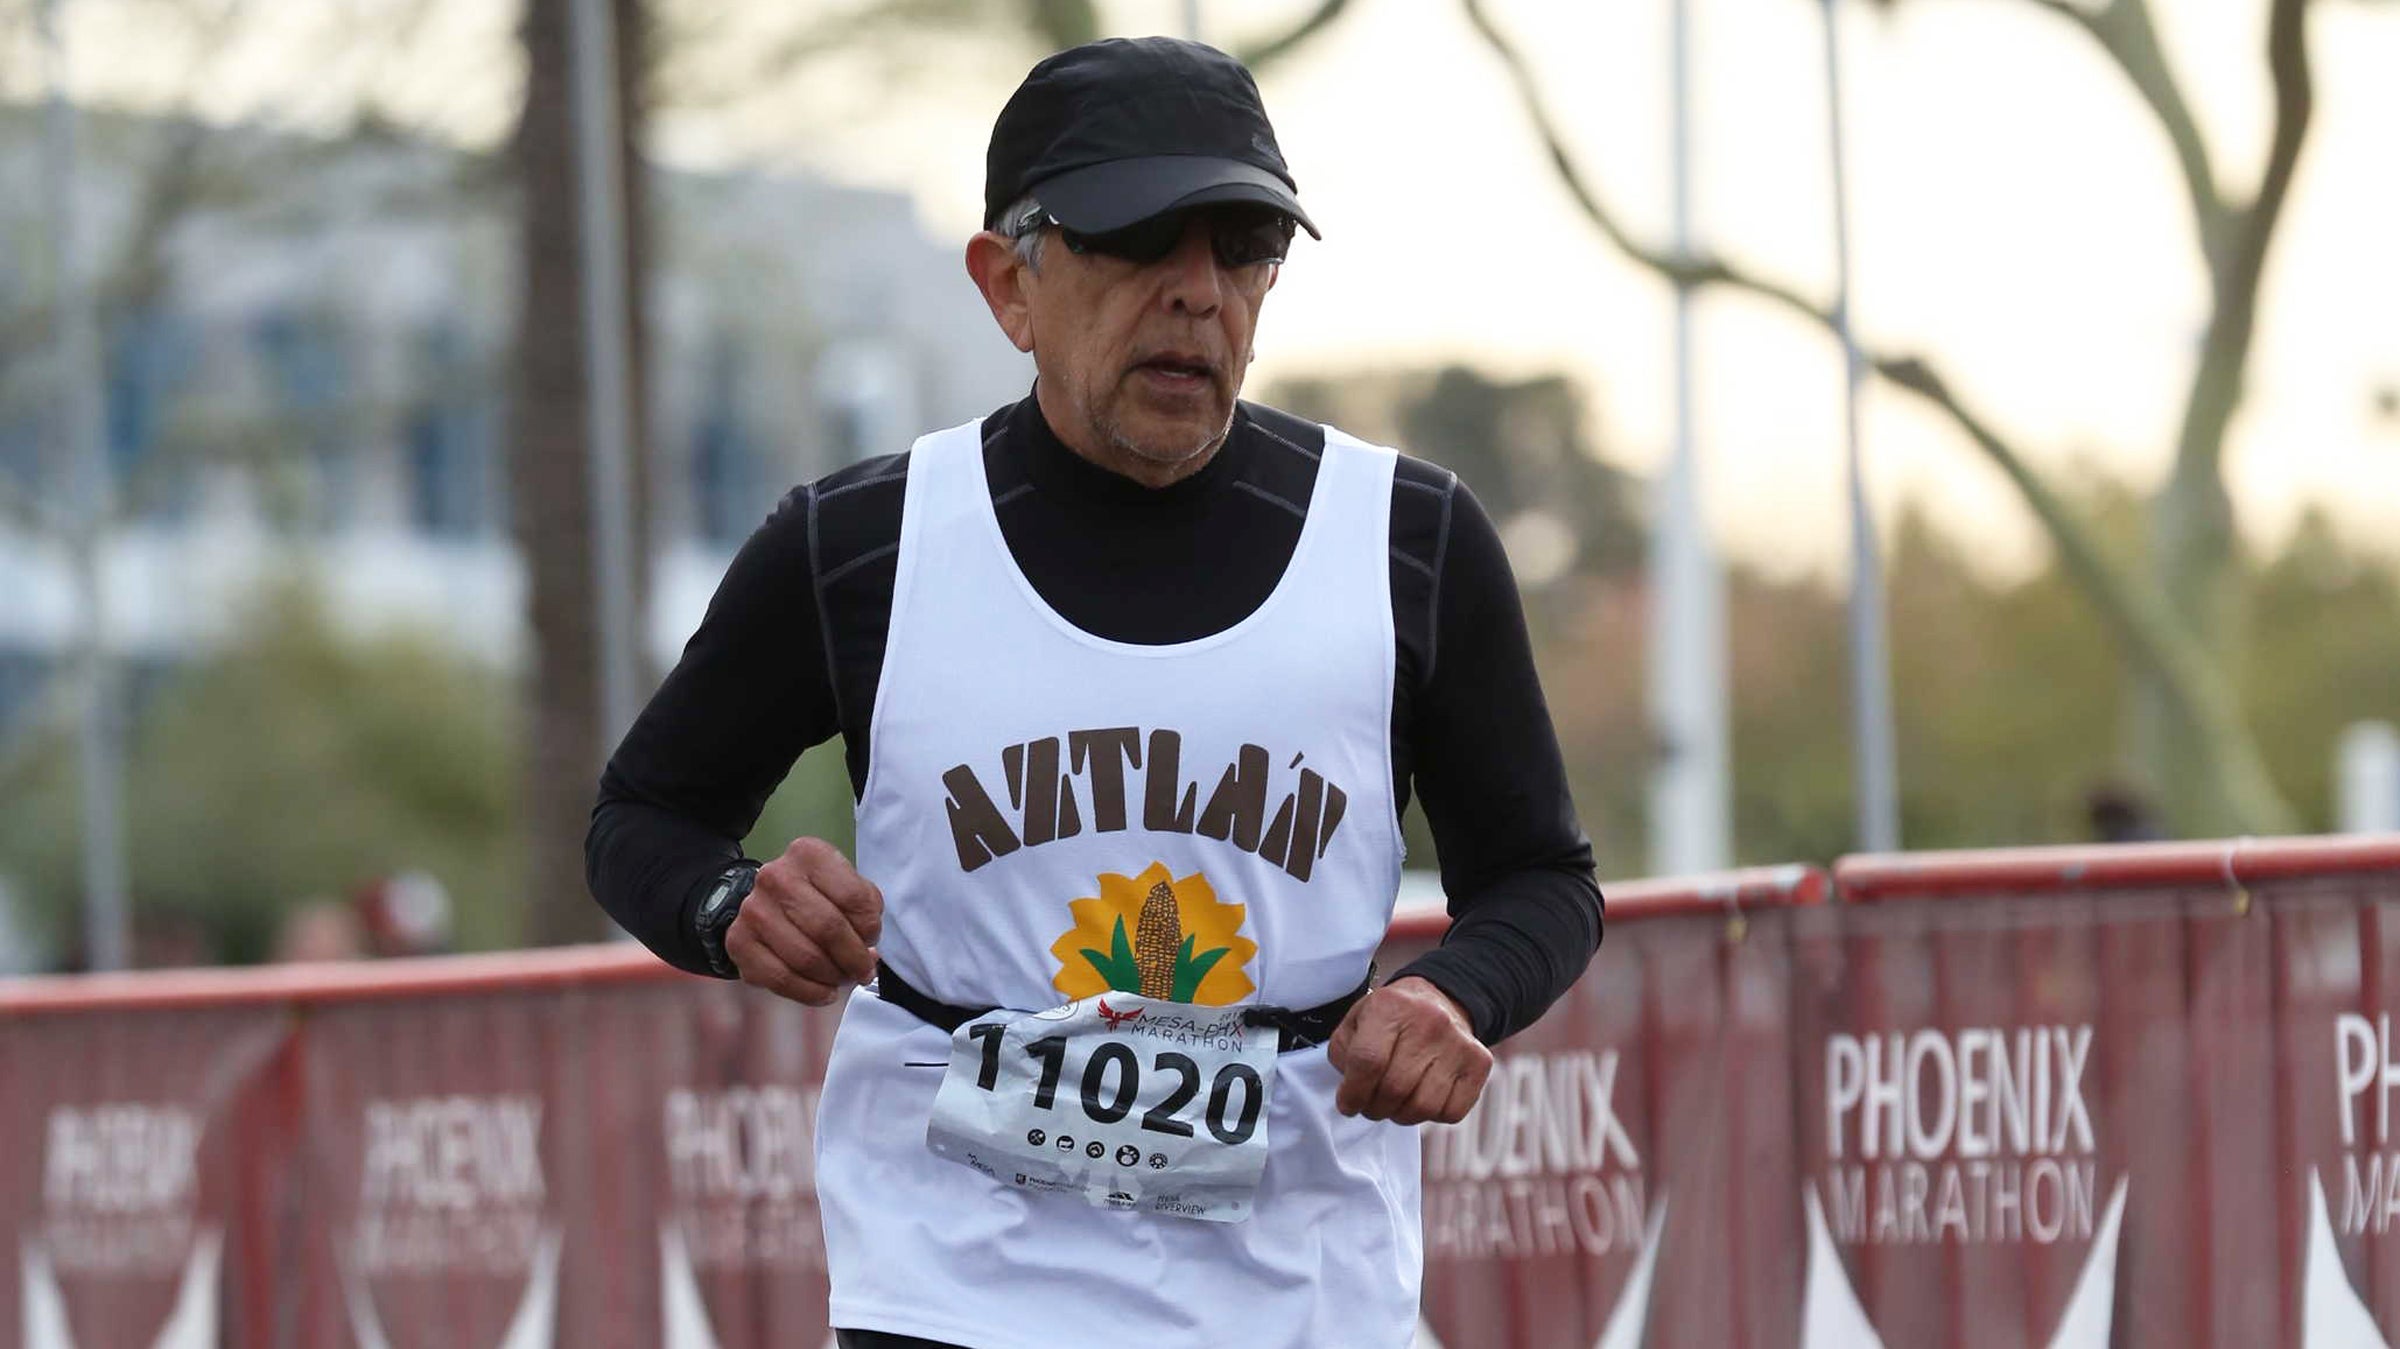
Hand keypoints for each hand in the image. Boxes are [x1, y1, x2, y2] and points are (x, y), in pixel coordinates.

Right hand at [724, 837, 882, 1006]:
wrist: (767, 902)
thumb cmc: (818, 896)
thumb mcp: (846, 886)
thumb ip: (864, 910)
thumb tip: (868, 952)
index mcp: (808, 854)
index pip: (854, 897)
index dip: (870, 928)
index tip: (873, 941)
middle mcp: (775, 876)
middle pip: (828, 928)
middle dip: (853, 958)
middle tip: (863, 971)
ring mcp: (752, 909)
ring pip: (805, 958)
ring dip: (833, 977)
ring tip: (842, 979)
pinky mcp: (738, 941)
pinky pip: (781, 978)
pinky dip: (809, 993)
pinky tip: (824, 993)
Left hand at [1325, 976, 1492, 1124]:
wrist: (1440, 999)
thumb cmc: (1392, 1017)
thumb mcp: (1357, 1020)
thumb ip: (1345, 1053)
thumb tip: (1350, 1093)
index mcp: (1391, 1006)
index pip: (1368, 1061)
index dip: (1353, 1092)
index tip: (1348, 1105)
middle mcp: (1429, 1021)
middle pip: (1395, 1088)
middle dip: (1374, 1108)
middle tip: (1369, 1105)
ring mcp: (1458, 1043)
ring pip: (1423, 1106)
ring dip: (1401, 1115)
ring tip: (1394, 1103)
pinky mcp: (1479, 1063)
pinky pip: (1451, 1112)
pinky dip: (1431, 1115)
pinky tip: (1422, 1097)